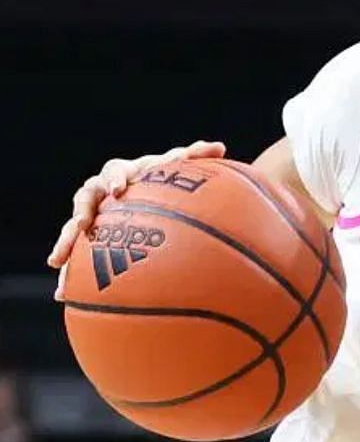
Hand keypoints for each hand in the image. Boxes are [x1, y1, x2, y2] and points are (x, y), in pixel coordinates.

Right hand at [47, 141, 225, 271]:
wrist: (140, 189)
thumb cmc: (158, 177)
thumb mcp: (174, 166)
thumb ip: (194, 156)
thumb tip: (219, 146)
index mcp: (119, 173)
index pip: (115, 171)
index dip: (116, 178)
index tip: (120, 189)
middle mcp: (99, 192)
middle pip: (84, 200)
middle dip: (80, 213)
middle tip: (82, 225)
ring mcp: (91, 214)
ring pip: (73, 228)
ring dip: (65, 243)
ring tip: (57, 262)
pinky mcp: (88, 236)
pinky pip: (76, 254)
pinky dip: (69, 272)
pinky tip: (61, 295)